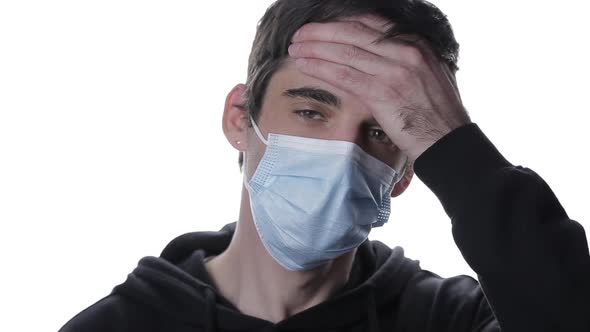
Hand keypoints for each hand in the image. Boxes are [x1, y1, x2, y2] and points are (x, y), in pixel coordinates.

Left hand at [289, 15, 471, 161]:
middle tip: (300, 34)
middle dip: (322, 32)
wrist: (451, 143)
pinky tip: (304, 64)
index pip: (371, 24)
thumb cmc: (438, 115)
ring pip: (345, 52)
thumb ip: (407, 61)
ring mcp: (395, 71)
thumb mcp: (429, 76)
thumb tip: (383, 56)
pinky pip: (344, 75)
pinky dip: (321, 67)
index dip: (342, 23)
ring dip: (315, 48)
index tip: (322, 26)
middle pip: (354, 32)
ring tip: (295, 48)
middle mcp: (406, 51)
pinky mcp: (383, 92)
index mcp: (417, 44)